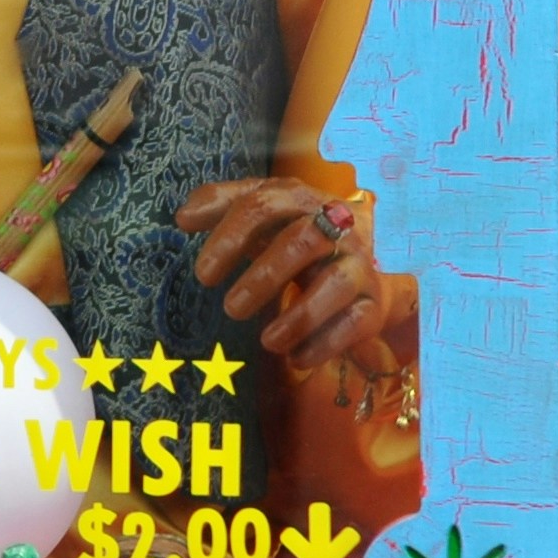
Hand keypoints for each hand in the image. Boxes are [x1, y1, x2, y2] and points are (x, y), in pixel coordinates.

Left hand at [171, 177, 386, 377]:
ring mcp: (358, 264)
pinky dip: (327, 343)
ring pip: (337, 283)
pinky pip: (358, 321)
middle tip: (230, 309)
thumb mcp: (260, 210)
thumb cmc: (291, 231)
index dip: (230, 238)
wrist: (356, 259)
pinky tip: (296, 359)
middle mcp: (335, 227)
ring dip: (301, 315)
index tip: (203, 275)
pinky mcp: (374, 300)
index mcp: (299, 199)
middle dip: (264, 276)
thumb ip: (221, 204)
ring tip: (267, 342)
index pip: (263, 206)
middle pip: (302, 242)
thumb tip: (183, 217)